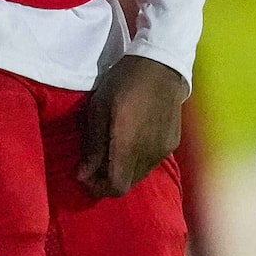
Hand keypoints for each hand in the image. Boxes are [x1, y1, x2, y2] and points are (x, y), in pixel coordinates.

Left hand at [76, 54, 185, 198]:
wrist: (161, 66)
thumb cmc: (123, 83)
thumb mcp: (98, 110)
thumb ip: (93, 146)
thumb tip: (83, 176)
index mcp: (128, 146)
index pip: (116, 187)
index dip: (99, 189)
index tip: (86, 177)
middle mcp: (149, 154)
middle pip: (128, 184)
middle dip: (109, 180)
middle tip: (95, 165)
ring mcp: (164, 150)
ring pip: (140, 174)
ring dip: (124, 170)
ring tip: (113, 151)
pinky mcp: (172, 144)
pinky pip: (151, 162)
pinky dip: (138, 160)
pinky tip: (132, 141)